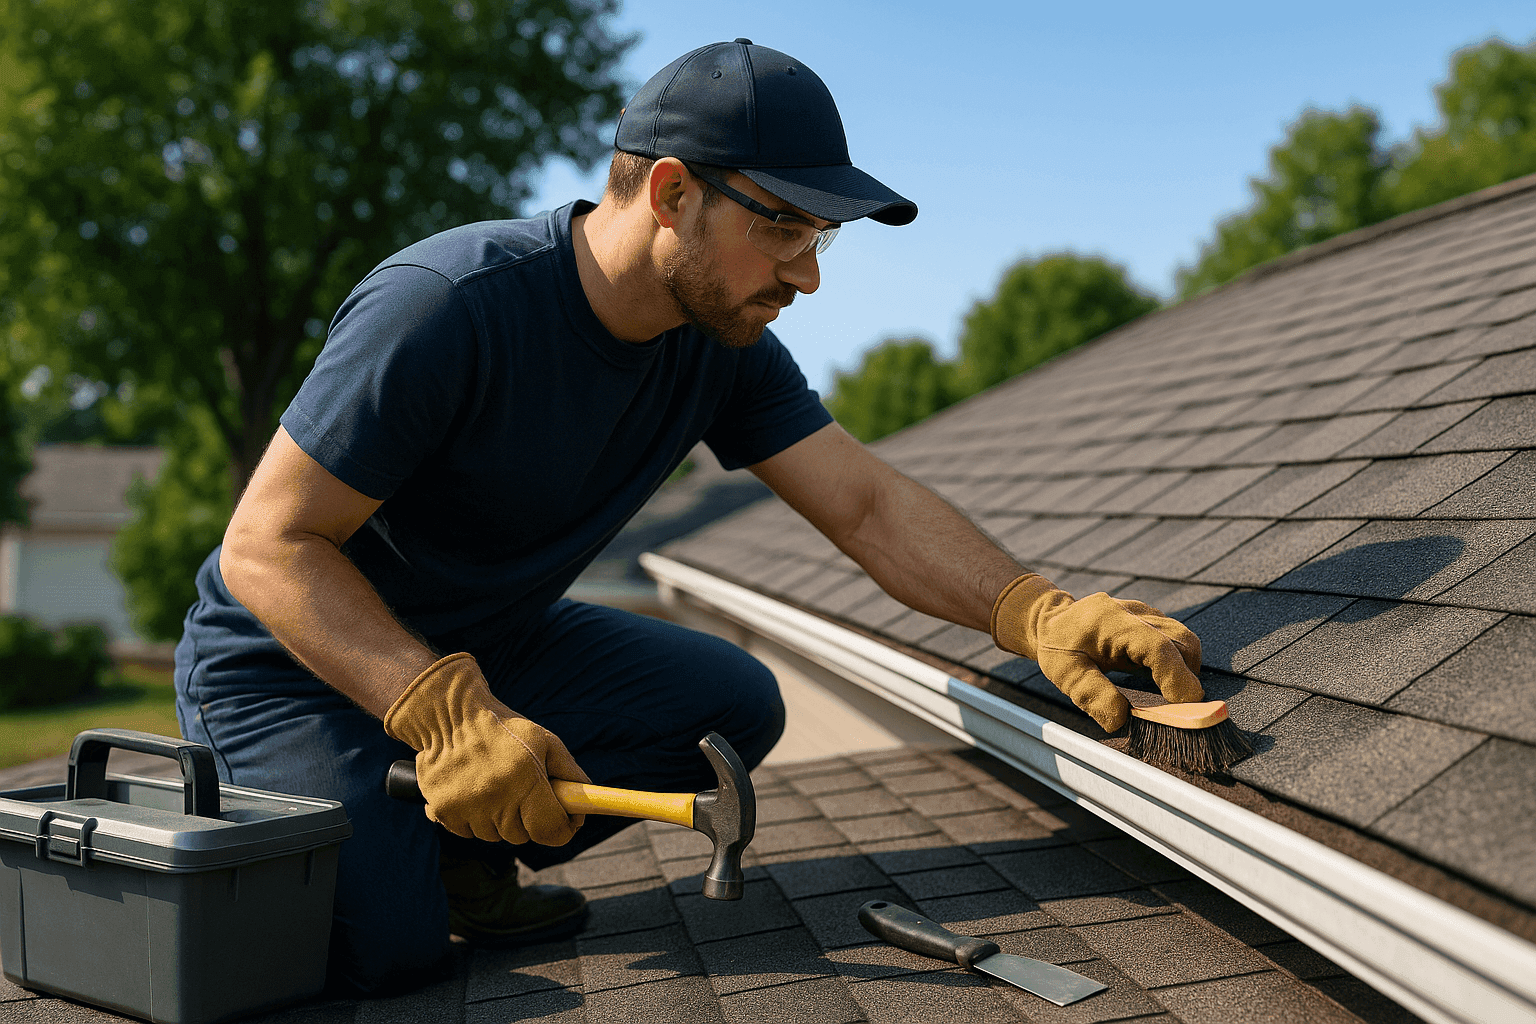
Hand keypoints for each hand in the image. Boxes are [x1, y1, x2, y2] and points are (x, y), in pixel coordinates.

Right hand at [383, 652, 589, 844]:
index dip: (562, 830)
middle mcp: (494, 797)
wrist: (447, 715)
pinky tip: (473, 791)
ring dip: (501, 819)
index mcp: (524, 778)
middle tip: (525, 793)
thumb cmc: (503, 728)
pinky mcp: (442, 812)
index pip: (550, 829)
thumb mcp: (544, 740)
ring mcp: (466, 807)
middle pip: (523, 836)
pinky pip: (469, 833)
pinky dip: (475, 819)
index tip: (567, 823)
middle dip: (530, 820)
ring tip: (495, 785)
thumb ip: (569, 772)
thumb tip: (585, 805)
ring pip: (496, 835)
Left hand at [991, 574, 1202, 731]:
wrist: (1055, 622)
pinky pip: (1177, 642)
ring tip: (1168, 695)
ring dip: (1184, 670)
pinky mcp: (1154, 621)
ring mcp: (1148, 614)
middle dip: (1185, 676)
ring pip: (1185, 640)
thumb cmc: (1059, 646)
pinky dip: (1178, 664)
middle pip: (1181, 642)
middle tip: (1175, 706)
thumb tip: (1120, 719)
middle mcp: (1135, 612)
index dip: (1175, 676)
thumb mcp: (1063, 671)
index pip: (1156, 646)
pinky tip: (1161, 681)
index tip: (1185, 703)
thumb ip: (1090, 693)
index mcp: (1111, 620)